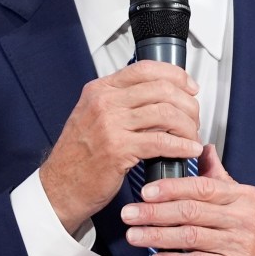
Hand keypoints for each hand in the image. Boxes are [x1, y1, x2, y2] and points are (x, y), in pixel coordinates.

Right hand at [39, 60, 201, 234]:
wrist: (60, 186)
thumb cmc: (79, 155)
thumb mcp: (92, 115)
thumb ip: (120, 102)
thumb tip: (158, 96)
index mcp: (100, 89)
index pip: (145, 69)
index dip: (175, 75)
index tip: (190, 87)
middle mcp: (104, 102)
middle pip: (161, 89)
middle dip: (187, 104)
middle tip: (194, 118)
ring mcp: (110, 125)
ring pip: (165, 113)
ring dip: (188, 126)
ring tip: (192, 136)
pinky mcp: (118, 150)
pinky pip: (161, 142)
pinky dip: (182, 146)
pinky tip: (189, 150)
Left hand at [121, 145, 254, 255]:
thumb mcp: (246, 201)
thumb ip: (221, 177)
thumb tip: (203, 148)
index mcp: (242, 196)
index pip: (201, 186)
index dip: (170, 188)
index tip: (145, 191)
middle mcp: (243, 218)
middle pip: (191, 210)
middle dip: (155, 211)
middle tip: (129, 213)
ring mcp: (241, 244)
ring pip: (191, 236)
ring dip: (157, 236)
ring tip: (135, 235)